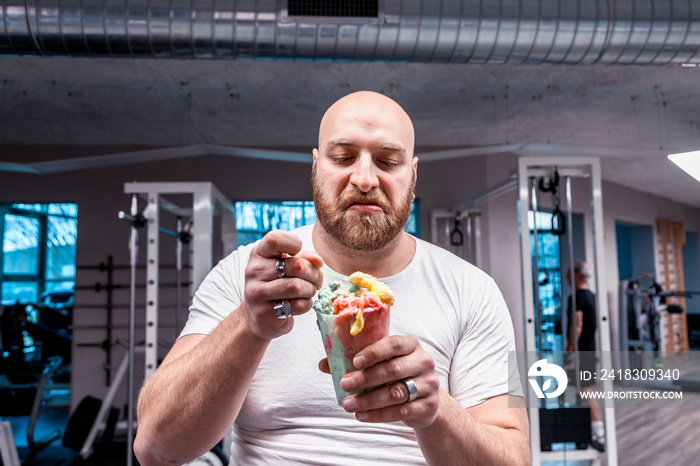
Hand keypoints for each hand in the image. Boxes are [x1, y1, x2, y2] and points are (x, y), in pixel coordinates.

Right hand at [243, 230, 323, 339]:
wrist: (259, 315)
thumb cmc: (277, 284)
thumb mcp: (287, 265)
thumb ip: (304, 258)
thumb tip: (318, 260)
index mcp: (259, 253)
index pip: (275, 239)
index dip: (294, 243)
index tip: (298, 253)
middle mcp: (254, 271)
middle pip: (296, 265)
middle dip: (314, 273)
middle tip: (316, 280)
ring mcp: (257, 292)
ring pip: (297, 287)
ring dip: (310, 289)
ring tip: (309, 291)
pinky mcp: (265, 312)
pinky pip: (297, 305)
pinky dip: (306, 304)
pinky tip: (301, 303)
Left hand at [321, 335, 439, 428]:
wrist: (426, 399)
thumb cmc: (398, 375)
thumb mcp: (382, 363)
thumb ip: (356, 362)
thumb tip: (324, 364)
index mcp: (410, 344)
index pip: (393, 344)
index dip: (373, 352)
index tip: (354, 361)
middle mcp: (423, 361)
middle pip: (393, 370)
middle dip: (365, 378)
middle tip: (344, 384)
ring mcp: (429, 384)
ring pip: (396, 392)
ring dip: (369, 399)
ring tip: (348, 404)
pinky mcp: (429, 405)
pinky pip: (401, 411)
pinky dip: (379, 415)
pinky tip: (361, 415)